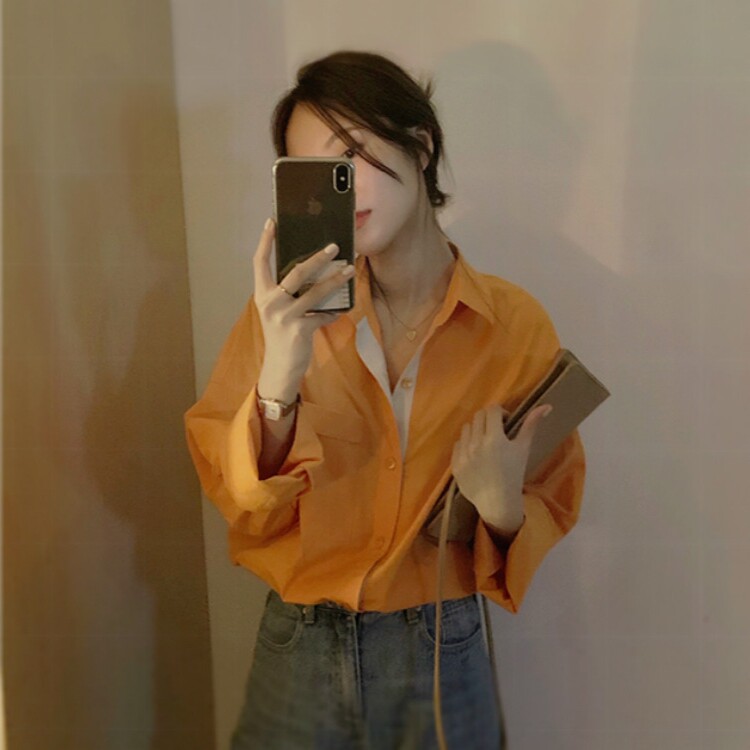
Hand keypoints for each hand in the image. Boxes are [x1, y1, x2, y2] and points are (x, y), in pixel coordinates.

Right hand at [253, 218, 354, 384]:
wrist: (280, 367)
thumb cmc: (281, 335)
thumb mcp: (277, 311)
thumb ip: (287, 293)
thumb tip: (310, 271)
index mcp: (262, 295)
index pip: (259, 262)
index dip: (265, 241)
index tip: (272, 221)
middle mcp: (271, 303)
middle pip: (295, 272)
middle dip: (317, 258)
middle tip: (334, 246)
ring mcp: (285, 316)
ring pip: (315, 291)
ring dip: (335, 280)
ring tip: (350, 269)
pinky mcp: (300, 329)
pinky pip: (323, 315)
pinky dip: (333, 312)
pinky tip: (340, 311)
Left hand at [450, 403, 552, 530]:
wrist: (497, 501)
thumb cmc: (513, 475)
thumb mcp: (523, 449)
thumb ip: (531, 425)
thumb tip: (546, 406)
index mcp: (494, 439)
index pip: (492, 410)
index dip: (500, 412)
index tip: (505, 422)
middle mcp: (476, 444)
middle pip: (478, 416)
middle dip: (488, 419)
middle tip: (496, 430)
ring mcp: (463, 454)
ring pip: (466, 428)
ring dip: (476, 429)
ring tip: (485, 441)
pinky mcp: (455, 463)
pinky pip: (458, 444)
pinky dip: (466, 444)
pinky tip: (476, 454)